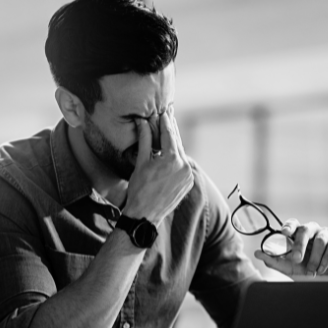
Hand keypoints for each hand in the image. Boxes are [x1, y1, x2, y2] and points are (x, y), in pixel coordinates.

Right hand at [123, 107, 193, 225]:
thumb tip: (142, 122)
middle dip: (171, 131)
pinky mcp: (188, 183)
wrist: (145, 215)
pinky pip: (183, 166)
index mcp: (171, 160)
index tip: (163, 112)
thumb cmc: (139, 189)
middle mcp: (184, 166)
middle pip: (177, 143)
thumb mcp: (141, 162)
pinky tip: (170, 153)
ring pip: (181, 154)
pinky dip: (177, 158)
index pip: (169, 135)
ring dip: (174, 144)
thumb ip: (145, 140)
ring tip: (168, 134)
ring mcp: (188, 176)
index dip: (165, 122)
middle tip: (168, 117)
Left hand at [254, 220, 327, 276]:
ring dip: (314, 257)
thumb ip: (273, 260)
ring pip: (319, 239)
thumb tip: (257, 253)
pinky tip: (322, 268)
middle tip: (296, 259)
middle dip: (300, 245)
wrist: (324, 285)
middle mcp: (312, 231)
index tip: (285, 232)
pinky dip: (326, 258)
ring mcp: (326, 234)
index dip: (289, 226)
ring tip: (312, 271)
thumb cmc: (305, 273)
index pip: (292, 224)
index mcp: (298, 235)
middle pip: (305, 229)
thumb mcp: (288, 268)